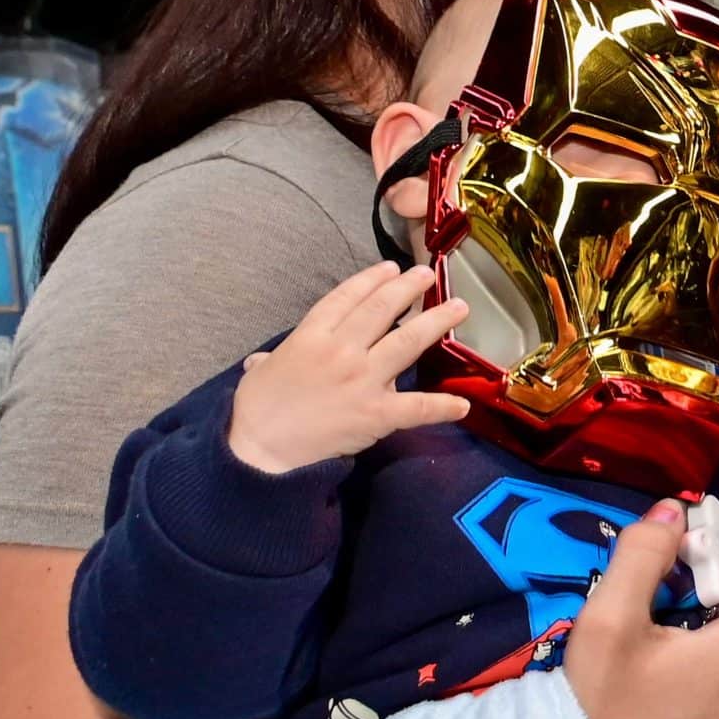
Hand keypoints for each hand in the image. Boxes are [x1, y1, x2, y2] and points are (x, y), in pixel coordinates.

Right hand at [227, 263, 470, 473]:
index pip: (346, 298)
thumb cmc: (255, 410)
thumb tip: (261, 361)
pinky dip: (442, 406)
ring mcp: (363, 379)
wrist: (259, 451)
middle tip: (429, 275)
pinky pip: (417, 407)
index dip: (372, 279)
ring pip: (407, 342)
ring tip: (459, 307)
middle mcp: (342, 350)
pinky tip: (463, 403)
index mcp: (311, 336)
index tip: (391, 267)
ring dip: (436, 322)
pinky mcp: (377, 413)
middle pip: (382, 310)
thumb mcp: (259, 373)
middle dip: (408, 288)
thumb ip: (269, 360)